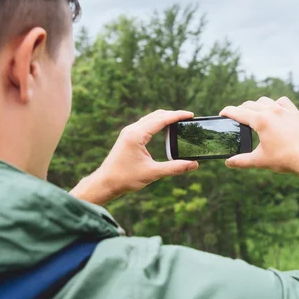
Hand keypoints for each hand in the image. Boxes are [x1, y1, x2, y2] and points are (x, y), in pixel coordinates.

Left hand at [71, 110, 198, 205]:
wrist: (105, 183)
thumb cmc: (125, 178)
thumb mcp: (152, 173)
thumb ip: (174, 168)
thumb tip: (194, 165)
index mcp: (137, 135)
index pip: (161, 119)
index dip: (177, 116)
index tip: (191, 115)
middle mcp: (132, 130)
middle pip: (156, 115)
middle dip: (173, 115)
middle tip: (188, 118)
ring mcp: (129, 132)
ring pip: (150, 118)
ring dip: (165, 118)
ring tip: (179, 122)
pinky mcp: (128, 137)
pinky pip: (145, 124)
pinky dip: (157, 123)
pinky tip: (165, 129)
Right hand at [220, 97, 298, 189]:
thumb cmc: (285, 159)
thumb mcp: (260, 161)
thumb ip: (241, 161)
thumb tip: (228, 163)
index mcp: (261, 121)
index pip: (238, 112)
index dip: (227, 112)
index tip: (222, 113)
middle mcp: (272, 111)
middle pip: (250, 105)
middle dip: (240, 110)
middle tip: (236, 118)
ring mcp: (285, 110)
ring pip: (265, 101)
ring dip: (256, 105)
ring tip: (254, 115)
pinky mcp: (295, 113)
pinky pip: (282, 102)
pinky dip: (275, 104)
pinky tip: (274, 111)